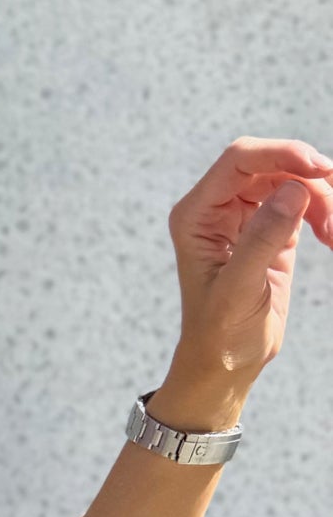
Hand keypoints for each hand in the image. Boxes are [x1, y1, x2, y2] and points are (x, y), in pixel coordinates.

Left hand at [156, 136, 332, 426]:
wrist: (227, 362)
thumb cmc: (220, 333)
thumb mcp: (239, 290)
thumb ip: (262, 239)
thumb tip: (293, 189)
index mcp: (197, 215)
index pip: (239, 160)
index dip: (281, 153)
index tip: (319, 168)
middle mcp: (217, 208)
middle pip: (271, 163)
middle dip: (308, 176)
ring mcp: (245, 215)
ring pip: (293, 180)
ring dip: (323, 198)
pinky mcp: (272, 228)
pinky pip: (304, 202)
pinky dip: (325, 212)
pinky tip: (332, 237)